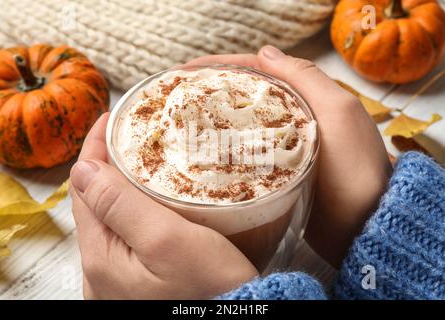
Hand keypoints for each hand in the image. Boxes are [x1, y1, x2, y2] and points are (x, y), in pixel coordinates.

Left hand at [69, 113, 257, 298]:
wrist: (235, 319)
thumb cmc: (210, 287)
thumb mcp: (166, 240)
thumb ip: (120, 205)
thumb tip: (82, 169)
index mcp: (101, 258)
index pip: (83, 189)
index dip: (93, 150)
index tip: (109, 119)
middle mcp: (101, 273)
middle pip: (94, 204)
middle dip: (106, 165)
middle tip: (127, 134)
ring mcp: (118, 280)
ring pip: (111, 219)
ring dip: (120, 186)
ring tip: (139, 158)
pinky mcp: (138, 282)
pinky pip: (126, 236)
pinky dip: (133, 209)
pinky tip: (150, 198)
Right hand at [188, 46, 391, 266]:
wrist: (364, 226)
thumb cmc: (356, 170)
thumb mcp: (338, 114)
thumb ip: (306, 79)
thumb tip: (265, 51)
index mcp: (305, 98)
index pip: (256, 71)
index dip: (219, 67)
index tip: (184, 72)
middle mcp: (292, 118)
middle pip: (244, 97)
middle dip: (210, 92)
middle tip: (175, 98)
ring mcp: (281, 147)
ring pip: (241, 125)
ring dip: (213, 121)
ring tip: (180, 122)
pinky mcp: (274, 174)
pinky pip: (243, 155)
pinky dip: (223, 150)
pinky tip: (202, 154)